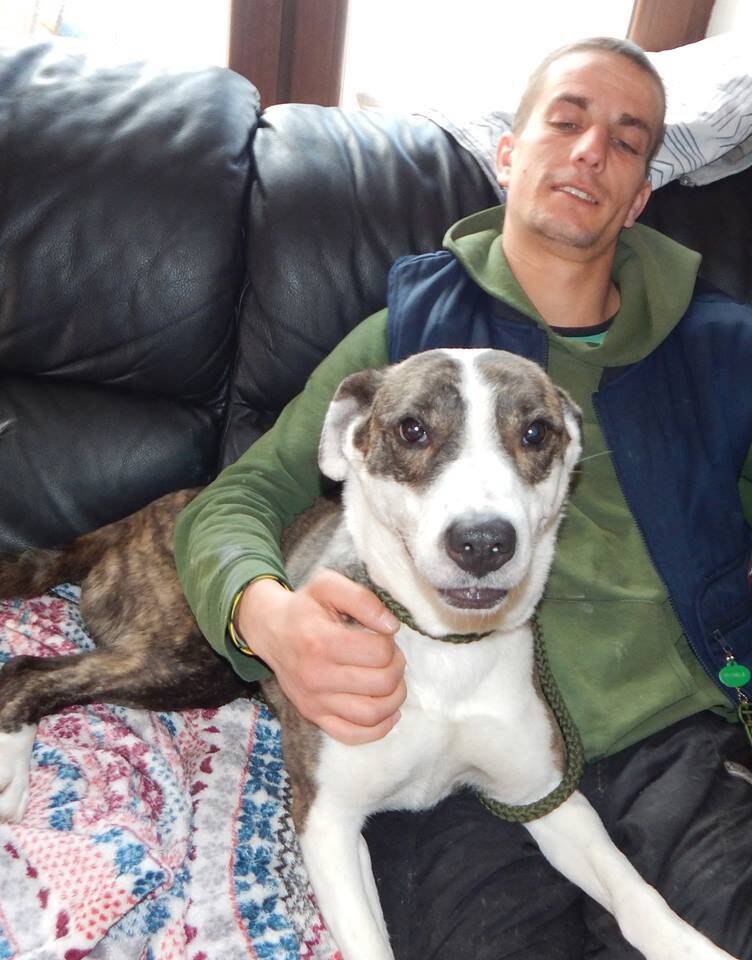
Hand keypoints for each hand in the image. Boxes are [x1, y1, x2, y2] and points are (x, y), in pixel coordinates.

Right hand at [237, 570, 405, 744]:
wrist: (270, 630)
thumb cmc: (304, 607)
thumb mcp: (328, 586)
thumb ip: (363, 600)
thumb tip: (391, 626)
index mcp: (320, 641)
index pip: (379, 652)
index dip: (390, 642)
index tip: (382, 635)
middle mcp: (315, 676)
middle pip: (381, 684)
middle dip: (397, 666)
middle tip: (391, 655)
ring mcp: (314, 701)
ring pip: (372, 714)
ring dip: (395, 697)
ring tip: (391, 679)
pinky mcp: (314, 716)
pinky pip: (353, 735)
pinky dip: (379, 728)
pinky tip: (388, 710)